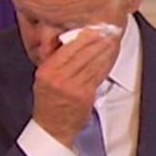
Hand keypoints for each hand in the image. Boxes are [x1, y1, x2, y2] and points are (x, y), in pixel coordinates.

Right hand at [32, 30, 119, 146]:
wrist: (51, 127)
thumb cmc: (48, 102)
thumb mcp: (44, 78)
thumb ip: (56, 61)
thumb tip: (74, 43)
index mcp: (47, 70)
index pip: (68, 48)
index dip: (84, 36)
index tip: (93, 28)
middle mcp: (59, 77)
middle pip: (82, 53)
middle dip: (98, 39)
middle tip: (108, 30)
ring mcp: (73, 86)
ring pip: (93, 62)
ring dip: (105, 49)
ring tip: (112, 40)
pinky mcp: (85, 95)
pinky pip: (98, 75)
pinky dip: (106, 63)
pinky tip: (110, 56)